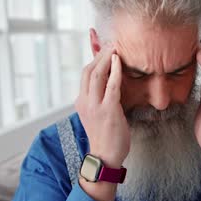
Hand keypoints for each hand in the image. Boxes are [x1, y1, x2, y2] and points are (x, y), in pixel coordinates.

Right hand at [75, 49, 129, 168]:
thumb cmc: (104, 136)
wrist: (105, 156)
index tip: (102, 48)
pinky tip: (119, 62)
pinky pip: (111, 86)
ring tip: (115, 48)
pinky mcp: (108, 110)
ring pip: (97, 74)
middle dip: (99, 55)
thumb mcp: (96, 114)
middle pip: (88, 70)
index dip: (93, 59)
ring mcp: (95, 106)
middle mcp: (85, 102)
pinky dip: (115, 71)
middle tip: (110, 44)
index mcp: (81, 102)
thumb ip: (99, 99)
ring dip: (106, 58)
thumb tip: (109, 85)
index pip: (85, 75)